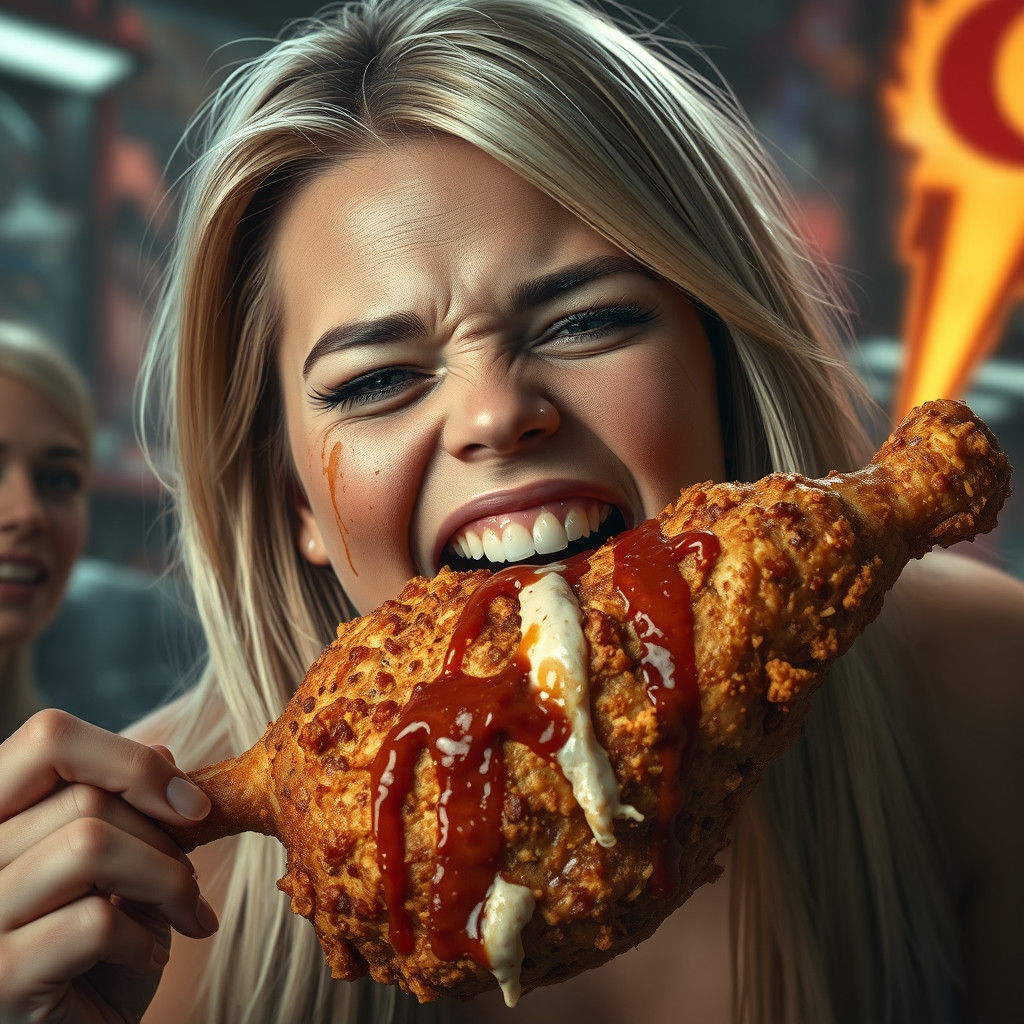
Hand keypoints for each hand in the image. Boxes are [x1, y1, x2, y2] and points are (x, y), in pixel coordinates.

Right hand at [0, 710, 218, 1022]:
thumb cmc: (97, 952)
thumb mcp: (116, 866)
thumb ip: (123, 805)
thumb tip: (161, 752)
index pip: (48, 736)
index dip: (130, 759)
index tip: (190, 805)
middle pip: (85, 797)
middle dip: (163, 837)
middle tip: (187, 880)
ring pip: (91, 846)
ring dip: (166, 881)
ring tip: (181, 914)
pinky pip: (95, 921)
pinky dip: (144, 938)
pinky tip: (147, 959)